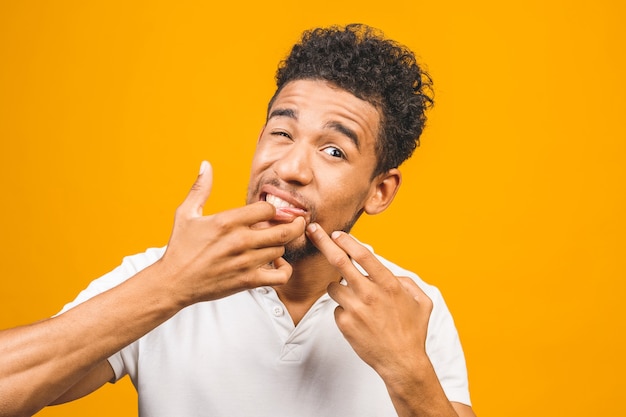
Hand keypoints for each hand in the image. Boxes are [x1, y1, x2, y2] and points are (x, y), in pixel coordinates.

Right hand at [159, 161, 305, 305]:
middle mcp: (239, 240)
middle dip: (295, 224)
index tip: (273, 213)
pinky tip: (277, 264)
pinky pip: (280, 276)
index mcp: (227, 221)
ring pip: (281, 249)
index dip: (274, 209)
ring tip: (275, 243)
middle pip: (284, 230)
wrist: (173, 282)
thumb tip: (206, 165)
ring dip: (282, 245)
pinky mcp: (248, 281)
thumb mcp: (186, 214)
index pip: (268, 209)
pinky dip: (285, 270)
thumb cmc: (180, 248)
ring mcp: (245, 262)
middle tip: (297, 222)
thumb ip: (200, 188)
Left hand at [305, 222, 432, 377]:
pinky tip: (358, 320)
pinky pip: (336, 308)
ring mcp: (355, 308)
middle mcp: (369, 293)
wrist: (402, 362)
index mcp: (388, 284)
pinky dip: (344, 310)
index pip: (362, 254)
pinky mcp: (344, 323)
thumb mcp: (421, 301)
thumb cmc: (412, 331)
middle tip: (312, 230)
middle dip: (323, 242)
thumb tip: (390, 272)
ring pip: (333, 286)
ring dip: (339, 287)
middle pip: (339, 261)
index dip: (347, 241)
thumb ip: (406, 281)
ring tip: (354, 299)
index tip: (337, 234)